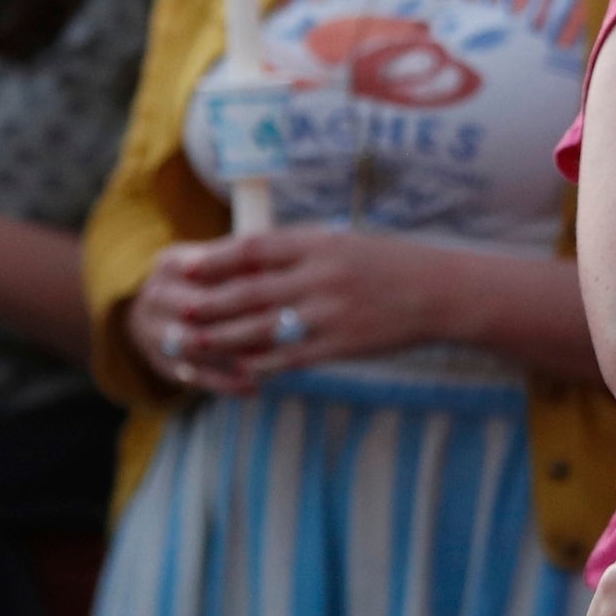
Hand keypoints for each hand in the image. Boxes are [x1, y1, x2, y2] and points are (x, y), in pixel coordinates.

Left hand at [126, 227, 445, 395]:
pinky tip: (237, 370)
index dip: (214, 259)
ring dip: (220, 339)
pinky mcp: (340, 345)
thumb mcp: (344, 244)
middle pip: (247, 292)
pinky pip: (289, 358)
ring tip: (191, 345)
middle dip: (206, 305)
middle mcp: (318, 277)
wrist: (441, 292)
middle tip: (174, 312)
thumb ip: (299, 253)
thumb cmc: (390, 265)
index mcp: (318, 244)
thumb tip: (250, 260)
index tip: (184, 266)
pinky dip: (259, 365)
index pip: (253, 249)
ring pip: (260, 329)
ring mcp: (328, 314)